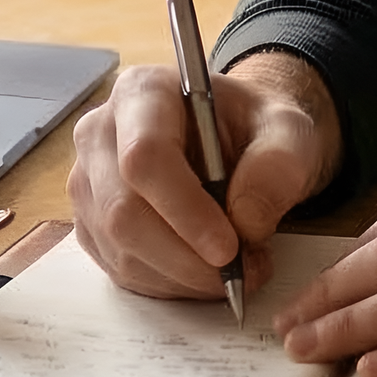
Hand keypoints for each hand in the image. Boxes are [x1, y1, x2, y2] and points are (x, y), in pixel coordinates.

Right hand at [68, 49, 340, 301]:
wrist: (238, 143)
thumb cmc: (255, 129)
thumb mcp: (288, 130)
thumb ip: (279, 164)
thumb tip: (245, 222)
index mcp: (142, 92)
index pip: (144, 156)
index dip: (184, 209)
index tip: (229, 247)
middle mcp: (100, 134)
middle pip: (123, 211)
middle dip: (187, 257)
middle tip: (243, 270)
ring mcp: (89, 183)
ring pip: (121, 249)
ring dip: (184, 276)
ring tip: (237, 269)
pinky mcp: (91, 225)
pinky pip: (121, 270)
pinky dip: (170, 284)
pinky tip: (205, 270)